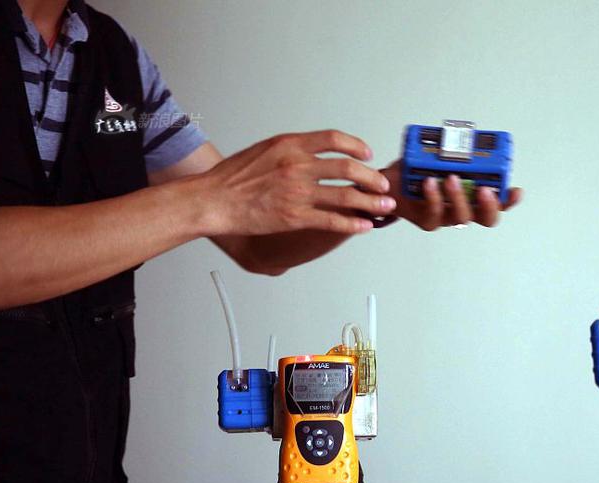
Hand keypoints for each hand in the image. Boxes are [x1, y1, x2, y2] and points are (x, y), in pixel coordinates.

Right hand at [196, 130, 395, 236]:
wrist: (213, 199)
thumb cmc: (234, 176)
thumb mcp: (265, 149)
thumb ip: (293, 149)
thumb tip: (317, 153)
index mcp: (290, 144)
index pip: (333, 139)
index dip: (356, 146)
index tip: (367, 154)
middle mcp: (296, 165)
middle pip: (347, 168)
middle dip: (372, 177)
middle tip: (383, 185)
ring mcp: (297, 192)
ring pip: (345, 196)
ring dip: (370, 202)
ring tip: (385, 206)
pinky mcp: (294, 217)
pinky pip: (332, 220)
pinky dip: (352, 224)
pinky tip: (364, 226)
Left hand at [381, 161, 522, 230]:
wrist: (391, 182)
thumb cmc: (418, 168)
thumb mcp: (438, 155)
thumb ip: (453, 149)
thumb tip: (460, 135)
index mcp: (474, 195)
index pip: (499, 202)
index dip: (509, 200)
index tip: (516, 190)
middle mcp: (464, 208)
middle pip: (487, 218)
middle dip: (490, 205)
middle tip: (484, 189)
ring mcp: (447, 217)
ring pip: (462, 217)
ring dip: (459, 198)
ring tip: (451, 179)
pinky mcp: (427, 220)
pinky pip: (434, 216)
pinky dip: (433, 198)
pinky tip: (429, 183)